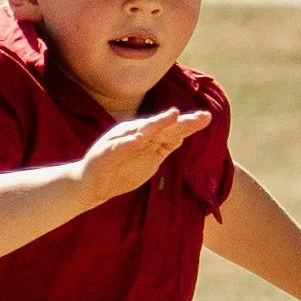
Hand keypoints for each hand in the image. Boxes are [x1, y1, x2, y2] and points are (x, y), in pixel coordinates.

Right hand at [75, 107, 212, 204]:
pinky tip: (140, 139)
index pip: (172, 129)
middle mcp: (136, 134)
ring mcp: (121, 141)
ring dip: (157, 122)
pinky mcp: (106, 151)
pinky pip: (119, 146)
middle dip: (180, 120)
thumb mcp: (149, 159)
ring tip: (173, 115)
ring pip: (142, 130)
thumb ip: (164, 147)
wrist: (93, 184)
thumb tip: (181, 135)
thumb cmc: (122, 170)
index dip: (188, 123)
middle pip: (162, 126)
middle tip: (201, 116)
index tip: (208, 117)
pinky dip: (129, 142)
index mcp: (148, 137)